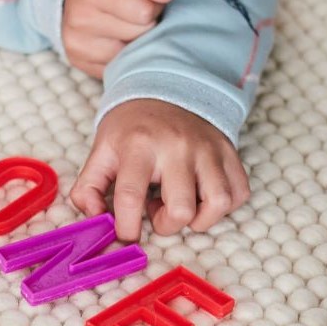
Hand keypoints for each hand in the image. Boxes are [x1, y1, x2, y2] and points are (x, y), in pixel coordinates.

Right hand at [62, 0, 173, 78]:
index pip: (145, 12)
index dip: (152, 3)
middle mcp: (80, 22)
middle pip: (140, 34)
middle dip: (144, 22)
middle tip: (131, 7)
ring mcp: (77, 46)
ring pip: (131, 54)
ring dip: (134, 39)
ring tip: (121, 20)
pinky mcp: (79, 62)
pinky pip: (119, 67)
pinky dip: (122, 54)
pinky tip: (113, 36)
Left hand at [71, 99, 248, 239]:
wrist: (166, 90)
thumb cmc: (131, 130)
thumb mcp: (101, 151)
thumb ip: (88, 188)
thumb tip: (94, 218)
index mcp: (138, 146)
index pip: (130, 197)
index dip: (126, 228)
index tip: (126, 235)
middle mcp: (178, 147)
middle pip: (181, 210)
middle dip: (166, 225)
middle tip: (156, 210)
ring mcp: (209, 149)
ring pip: (218, 203)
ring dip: (199, 219)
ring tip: (181, 205)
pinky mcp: (230, 152)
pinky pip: (238, 193)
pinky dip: (222, 207)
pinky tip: (201, 197)